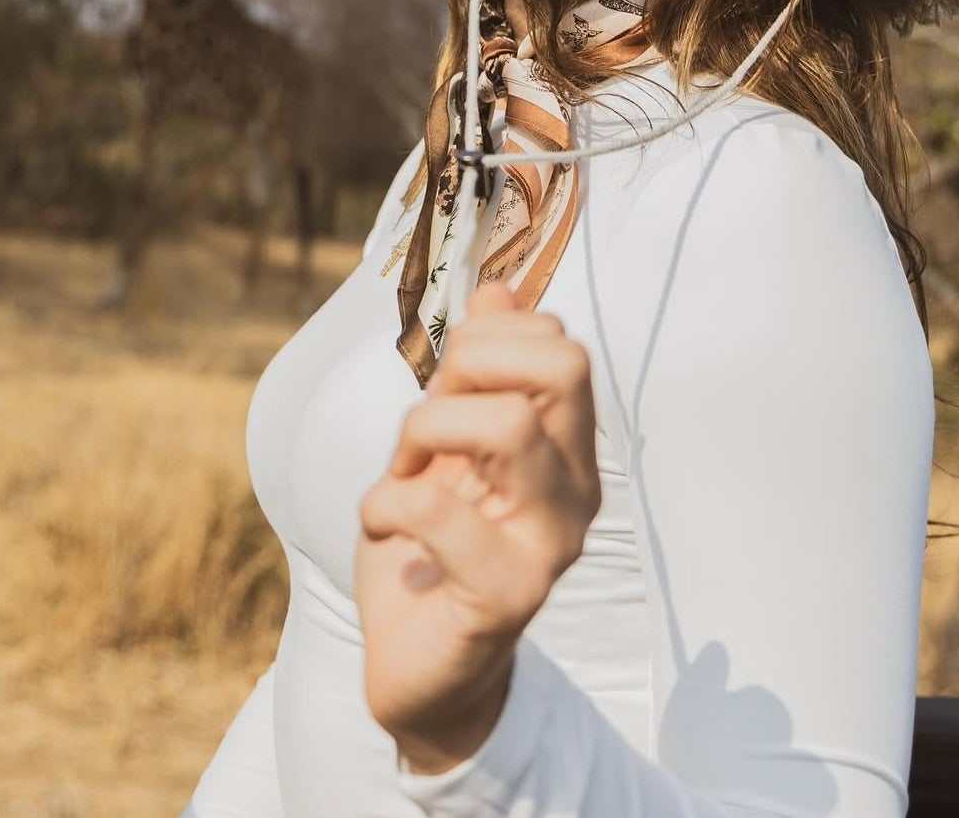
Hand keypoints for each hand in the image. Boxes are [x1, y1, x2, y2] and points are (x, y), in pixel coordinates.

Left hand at [355, 276, 602, 771]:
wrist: (420, 667)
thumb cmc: (433, 547)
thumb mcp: (445, 442)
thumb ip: (473, 372)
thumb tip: (497, 292)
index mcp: (567, 444)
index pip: (560, 342)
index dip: (486, 342)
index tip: (446, 386)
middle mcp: (577, 488)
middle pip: (563, 365)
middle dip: (471, 365)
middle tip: (431, 415)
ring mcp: (551, 543)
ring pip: (509, 425)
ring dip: (426, 429)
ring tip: (405, 467)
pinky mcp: (507, 596)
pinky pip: (436, 509)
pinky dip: (384, 501)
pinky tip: (381, 521)